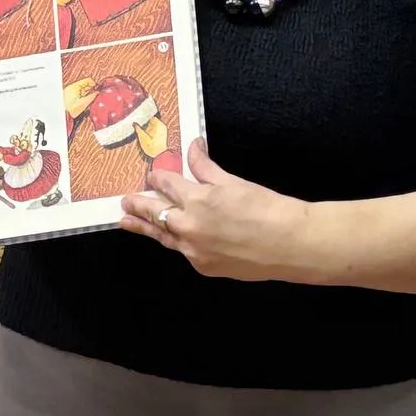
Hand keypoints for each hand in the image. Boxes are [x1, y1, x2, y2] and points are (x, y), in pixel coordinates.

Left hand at [119, 140, 311, 281]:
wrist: (290, 244)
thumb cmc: (268, 209)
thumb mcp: (234, 183)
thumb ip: (207, 169)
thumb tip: (193, 149)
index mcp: (197, 199)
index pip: (167, 185)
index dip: (158, 178)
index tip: (152, 176)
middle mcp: (189, 226)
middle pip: (155, 212)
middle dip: (139, 205)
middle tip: (125, 201)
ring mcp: (194, 250)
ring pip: (163, 235)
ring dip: (144, 227)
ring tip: (126, 221)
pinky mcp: (203, 267)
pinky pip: (183, 251)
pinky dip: (176, 241)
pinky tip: (169, 237)